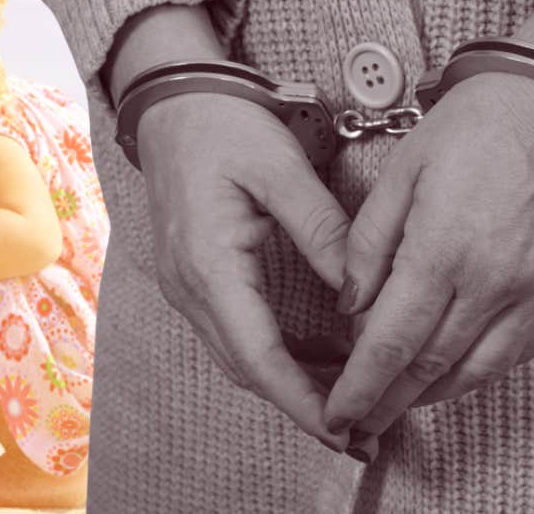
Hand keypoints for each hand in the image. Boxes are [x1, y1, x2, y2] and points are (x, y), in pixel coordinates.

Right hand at [137, 92, 353, 449]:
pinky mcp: (192, 279)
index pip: (258, 355)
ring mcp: (185, 286)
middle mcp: (189, 287)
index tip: (344, 428)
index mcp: (208, 263)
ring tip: (347, 398)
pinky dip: (273, 356)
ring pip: (239, 357)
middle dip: (303, 404)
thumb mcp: (280, 169)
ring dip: (289, 384)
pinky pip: (233, 334)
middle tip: (362, 428)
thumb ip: (323, 230)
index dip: (302, 399)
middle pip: (247, 369)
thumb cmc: (221, 125)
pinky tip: (314, 357)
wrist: (170, 104)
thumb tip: (362, 291)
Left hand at [325, 72, 533, 456]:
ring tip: (396, 405)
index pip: (391, 343)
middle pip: (430, 367)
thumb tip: (348, 306)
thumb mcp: (401, 171)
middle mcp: (493, 281)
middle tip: (359, 424)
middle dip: (388, 403)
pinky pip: (518, 352)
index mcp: (442, 249)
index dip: (361, 386)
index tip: (337, 412)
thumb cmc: (474, 125)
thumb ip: (368, 244)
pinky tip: (450, 375)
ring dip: (432, 396)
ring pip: (476, 370)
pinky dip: (478, 372)